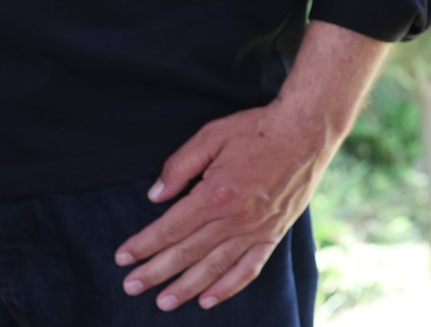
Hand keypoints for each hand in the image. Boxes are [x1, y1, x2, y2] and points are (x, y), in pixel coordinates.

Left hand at [114, 98, 337, 311]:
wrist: (307, 129)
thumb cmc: (257, 129)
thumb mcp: (213, 135)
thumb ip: (180, 166)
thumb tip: (155, 196)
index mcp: (215, 194)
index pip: (170, 228)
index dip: (144, 244)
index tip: (123, 257)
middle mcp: (234, 219)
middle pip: (186, 253)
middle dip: (155, 271)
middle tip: (130, 286)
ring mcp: (255, 230)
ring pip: (213, 267)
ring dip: (185, 287)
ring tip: (162, 302)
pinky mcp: (273, 234)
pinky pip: (248, 269)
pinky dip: (227, 288)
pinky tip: (208, 299)